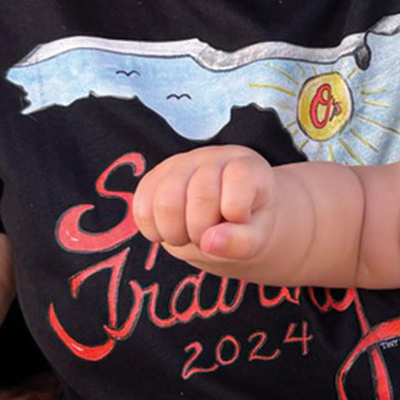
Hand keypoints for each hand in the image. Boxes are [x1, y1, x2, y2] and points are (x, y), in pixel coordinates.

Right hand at [133, 145, 277, 260]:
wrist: (226, 216)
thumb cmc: (247, 224)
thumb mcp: (258, 238)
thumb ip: (241, 241)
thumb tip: (209, 241)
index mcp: (246, 166)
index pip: (238, 187)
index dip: (236, 215)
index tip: (240, 222)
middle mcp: (212, 158)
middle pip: (200, 196)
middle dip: (203, 231)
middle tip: (209, 238)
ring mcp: (180, 164)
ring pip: (165, 200)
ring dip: (175, 233)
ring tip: (188, 237)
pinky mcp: (155, 177)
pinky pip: (141, 206)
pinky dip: (153, 230)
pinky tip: (170, 232)